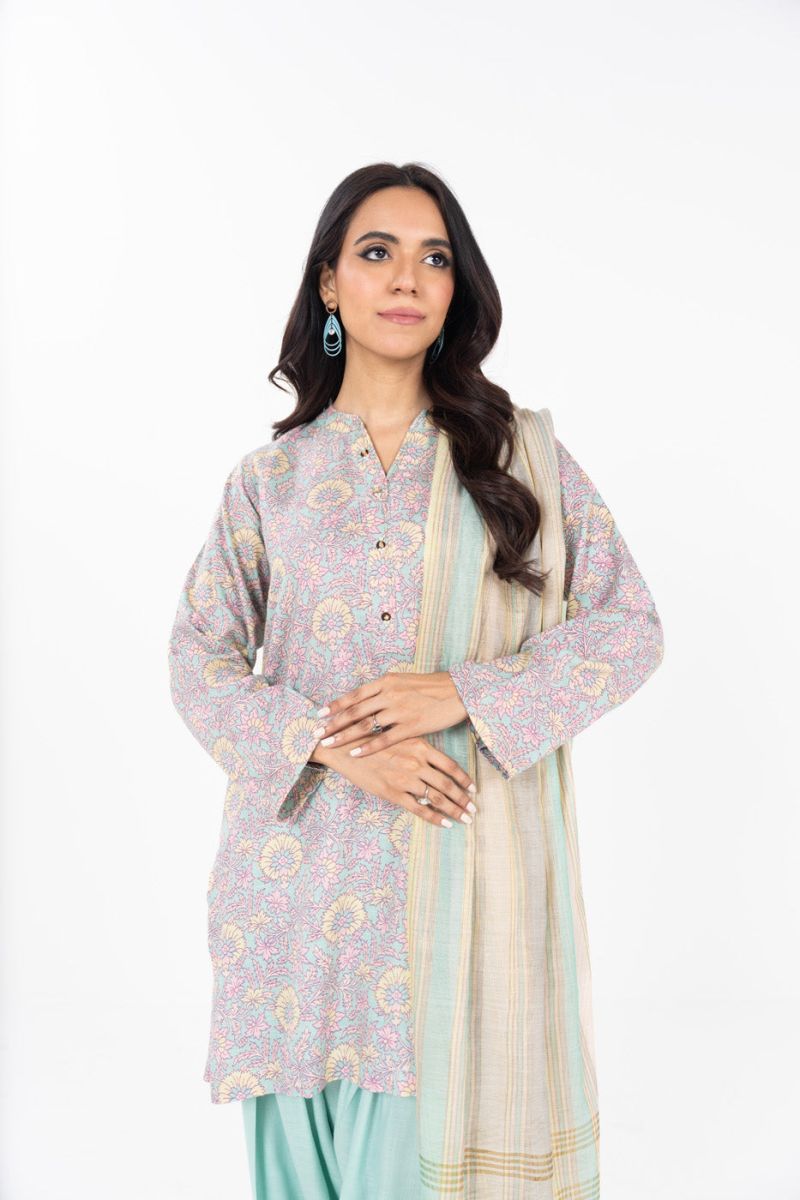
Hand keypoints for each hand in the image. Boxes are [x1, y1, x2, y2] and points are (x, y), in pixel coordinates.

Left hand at [311, 671, 467, 759]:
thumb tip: (366, 698)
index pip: (355, 695)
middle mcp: (389, 694)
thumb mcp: (404, 681)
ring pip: (365, 725)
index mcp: (386, 682)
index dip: (335, 705)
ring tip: (328, 743)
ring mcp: (400, 710)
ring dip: (344, 735)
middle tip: (315, 732)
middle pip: (355, 711)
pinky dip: (368, 747)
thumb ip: (384, 689)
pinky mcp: (412, 726)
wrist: (458, 690)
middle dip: (332, 723)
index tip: (319, 714)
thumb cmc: (431, 687)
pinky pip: (385, 739)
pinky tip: (355, 753)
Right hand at [315, 735, 476, 827]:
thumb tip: (435, 764)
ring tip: (465, 818)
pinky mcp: (392, 793)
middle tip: (474, 809)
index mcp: (419, 746)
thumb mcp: (399, 736)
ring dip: (454, 810)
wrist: (343, 747)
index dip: (464, 779)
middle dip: (463, 799)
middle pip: (448, 784)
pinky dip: (435, 818)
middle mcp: (416, 763)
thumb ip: (418, 749)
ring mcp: (405, 779)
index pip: (450, 765)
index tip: (474, 789)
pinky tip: (445, 824)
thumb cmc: (370, 740)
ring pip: (437, 799)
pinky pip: (419, 809)